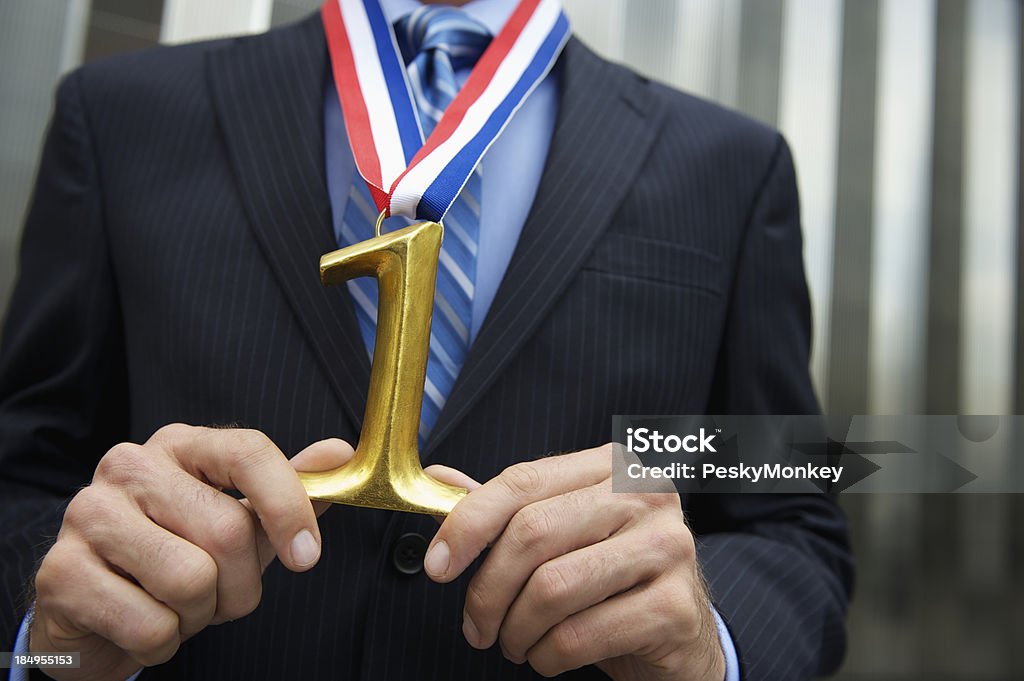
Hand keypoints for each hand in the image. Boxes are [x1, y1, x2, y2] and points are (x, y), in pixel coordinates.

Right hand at [29, 424, 353, 680]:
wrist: (93, 607)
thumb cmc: (177, 556)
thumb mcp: (240, 521)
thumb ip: (289, 490)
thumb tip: (340, 453)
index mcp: (180, 445)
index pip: (249, 453)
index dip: (288, 506)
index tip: (307, 557)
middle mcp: (130, 466)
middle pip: (227, 530)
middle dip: (240, 586)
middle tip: (219, 596)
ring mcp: (88, 514)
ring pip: (190, 580)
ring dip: (200, 615)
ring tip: (177, 605)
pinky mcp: (60, 572)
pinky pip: (150, 624)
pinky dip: (162, 643)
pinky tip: (142, 624)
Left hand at [423, 445, 725, 680]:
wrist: (681, 633)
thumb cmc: (612, 579)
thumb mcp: (562, 535)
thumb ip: (507, 507)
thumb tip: (440, 478)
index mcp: (613, 466)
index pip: (523, 480)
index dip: (468, 523)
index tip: (438, 565)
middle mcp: (646, 495)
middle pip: (533, 532)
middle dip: (487, 590)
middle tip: (476, 626)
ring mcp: (667, 548)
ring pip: (552, 588)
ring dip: (516, 630)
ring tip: (514, 643)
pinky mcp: (675, 607)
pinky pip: (580, 635)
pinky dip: (547, 656)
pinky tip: (548, 656)